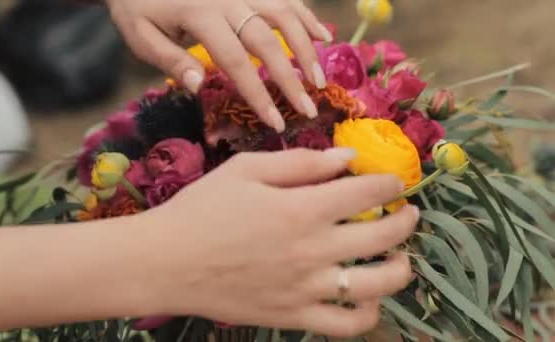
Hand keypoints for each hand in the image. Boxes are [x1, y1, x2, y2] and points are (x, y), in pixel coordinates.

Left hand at [106, 0, 332, 132]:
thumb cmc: (138, 7)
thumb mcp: (141, 35)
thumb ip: (170, 59)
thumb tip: (198, 85)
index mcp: (199, 15)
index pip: (235, 61)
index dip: (258, 94)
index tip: (275, 122)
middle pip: (267, 40)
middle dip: (291, 77)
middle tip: (308, 109)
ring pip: (283, 14)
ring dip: (306, 47)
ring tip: (320, 80)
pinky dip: (306, 15)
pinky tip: (324, 36)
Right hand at [142, 148, 417, 337]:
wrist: (167, 262)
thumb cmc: (202, 209)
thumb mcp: (246, 169)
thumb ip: (300, 162)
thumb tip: (347, 157)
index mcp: (302, 208)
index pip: (368, 192)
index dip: (390, 183)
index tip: (394, 181)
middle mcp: (313, 250)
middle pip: (383, 237)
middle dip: (406, 221)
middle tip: (409, 214)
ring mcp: (306, 288)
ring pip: (376, 285)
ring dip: (400, 270)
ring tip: (401, 260)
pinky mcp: (294, 316)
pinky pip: (345, 324)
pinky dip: (367, 314)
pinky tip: (367, 299)